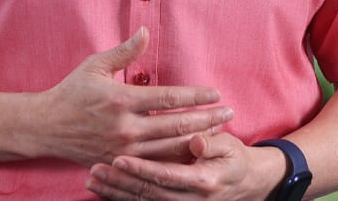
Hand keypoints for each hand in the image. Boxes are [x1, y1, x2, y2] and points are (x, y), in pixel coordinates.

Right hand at [40, 28, 234, 166]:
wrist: (45, 127)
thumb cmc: (72, 92)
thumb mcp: (95, 66)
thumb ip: (124, 51)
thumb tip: (146, 31)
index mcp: (122, 99)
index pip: (169, 97)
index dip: (196, 95)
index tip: (216, 93)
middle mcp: (126, 127)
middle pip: (177, 124)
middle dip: (207, 118)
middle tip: (230, 113)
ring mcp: (124, 149)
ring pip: (170, 147)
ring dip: (198, 139)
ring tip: (219, 132)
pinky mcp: (120, 163)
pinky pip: (155, 163)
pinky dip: (177, 158)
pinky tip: (192, 152)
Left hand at [86, 132, 286, 199]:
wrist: (245, 183)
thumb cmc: (234, 158)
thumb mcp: (230, 146)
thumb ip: (212, 143)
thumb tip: (197, 141)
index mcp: (203, 181)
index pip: (166, 175)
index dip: (141, 168)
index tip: (119, 158)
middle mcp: (190, 199)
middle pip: (148, 192)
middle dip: (120, 182)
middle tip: (96, 169)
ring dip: (115, 192)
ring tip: (92, 179)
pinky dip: (122, 198)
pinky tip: (103, 191)